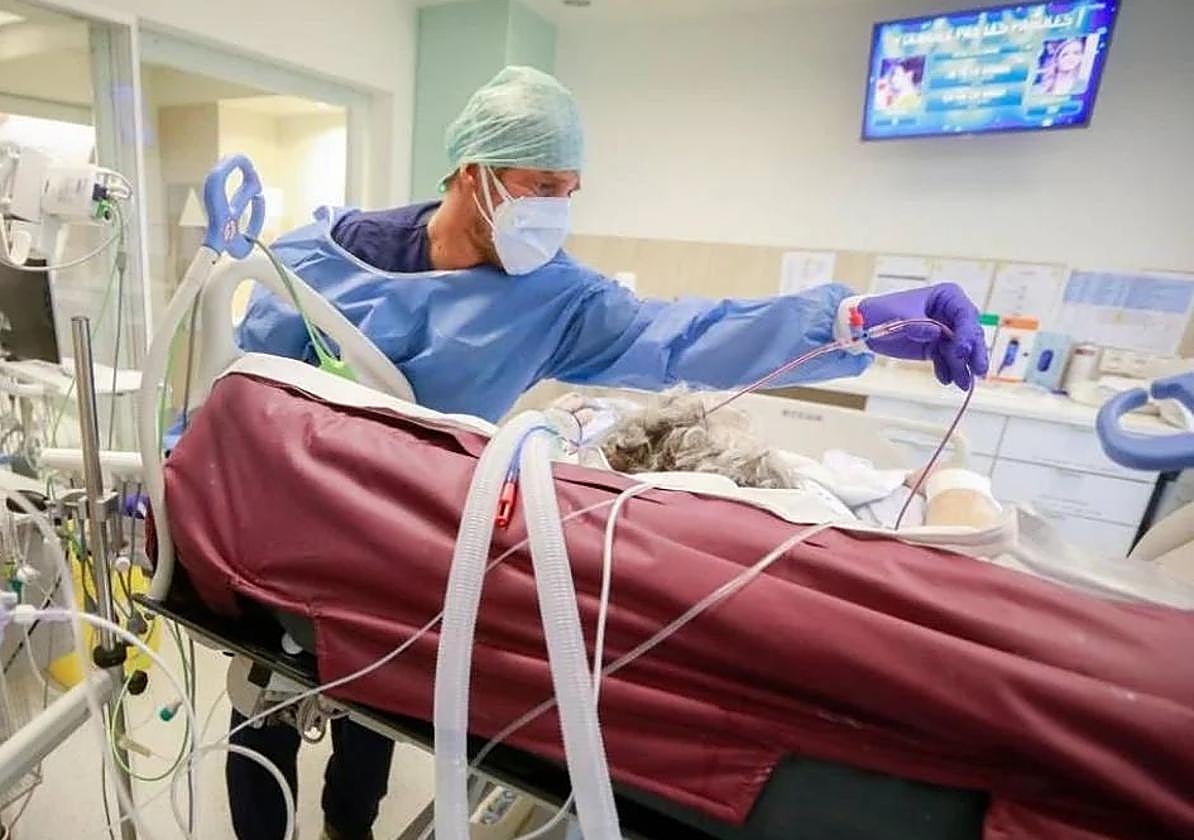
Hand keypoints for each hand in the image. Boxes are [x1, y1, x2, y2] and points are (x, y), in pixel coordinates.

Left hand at [858, 283, 988, 388]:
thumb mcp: (900, 316)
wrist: (865, 325)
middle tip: (977, 371)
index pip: (965, 314)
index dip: (967, 333)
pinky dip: (947, 370)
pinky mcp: (936, 347)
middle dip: (974, 353)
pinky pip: (947, 360)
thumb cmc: (883, 311)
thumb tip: (937, 333)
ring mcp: (945, 331)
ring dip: (962, 366)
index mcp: (947, 297)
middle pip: (970, 334)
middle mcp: (951, 313)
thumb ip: (919, 325)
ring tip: (962, 383)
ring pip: (961, 350)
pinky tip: (946, 379)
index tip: (963, 351)